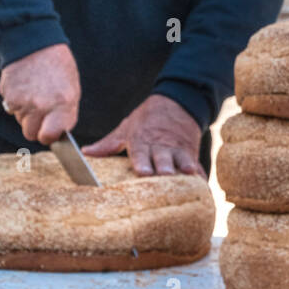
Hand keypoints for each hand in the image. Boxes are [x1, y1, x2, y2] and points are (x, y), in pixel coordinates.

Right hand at [0, 44, 80, 145]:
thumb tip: (56, 134)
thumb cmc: (58, 67)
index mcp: (62, 104)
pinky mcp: (7, 95)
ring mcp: (22, 101)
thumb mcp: (72, 89)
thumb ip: (65, 113)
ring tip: (34, 93)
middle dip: (36, 127)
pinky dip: (16, 102)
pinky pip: (11, 109)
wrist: (34, 42)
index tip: (50, 131)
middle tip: (41, 113)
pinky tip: (25, 87)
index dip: (49, 136)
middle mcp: (41, 105)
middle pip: (31, 134)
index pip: (49, 136)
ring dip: (26, 114)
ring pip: (21, 121)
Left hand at [83, 94, 205, 176]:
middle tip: (166, 174)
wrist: (178, 102)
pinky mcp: (191, 152)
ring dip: (185, 167)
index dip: (142, 161)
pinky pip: (196, 165)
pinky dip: (200, 175)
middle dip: (164, 166)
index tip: (142, 171)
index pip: (141, 152)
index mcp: (143, 140)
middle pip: (162, 156)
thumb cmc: (147, 119)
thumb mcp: (127, 128)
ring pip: (182, 159)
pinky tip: (203, 186)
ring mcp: (178, 149)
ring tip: (188, 174)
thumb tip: (86, 152)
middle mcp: (161, 145)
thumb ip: (108, 144)